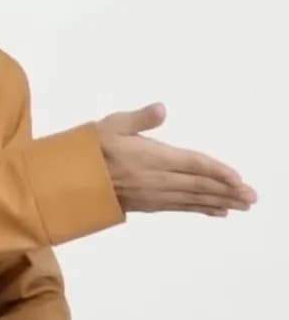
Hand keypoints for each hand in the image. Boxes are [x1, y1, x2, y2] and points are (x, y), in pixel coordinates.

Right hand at [97, 103, 256, 215]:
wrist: (68, 180)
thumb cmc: (88, 149)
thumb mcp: (110, 125)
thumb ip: (138, 119)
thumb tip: (161, 109)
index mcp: (149, 157)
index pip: (191, 164)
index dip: (216, 172)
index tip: (238, 178)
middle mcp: (154, 178)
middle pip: (196, 186)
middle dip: (226, 191)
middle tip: (251, 198)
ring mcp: (151, 194)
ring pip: (190, 199)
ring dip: (218, 202)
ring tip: (240, 206)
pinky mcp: (146, 204)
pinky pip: (178, 207)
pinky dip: (198, 208)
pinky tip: (213, 210)